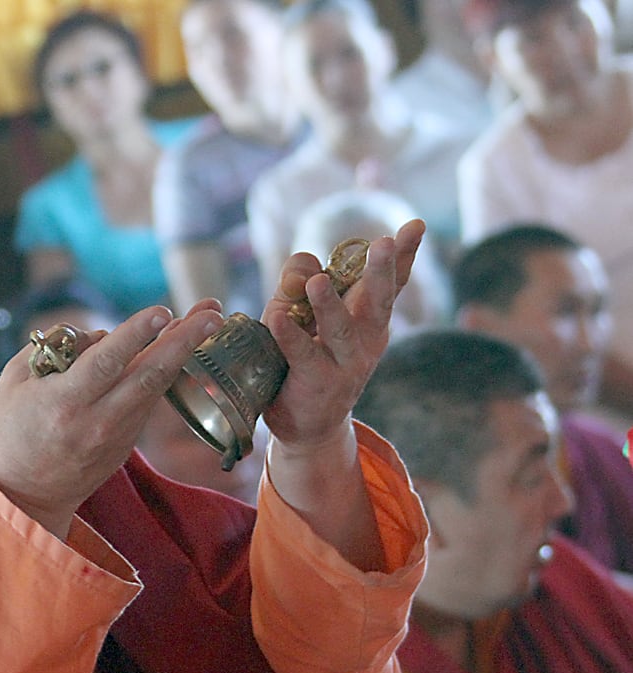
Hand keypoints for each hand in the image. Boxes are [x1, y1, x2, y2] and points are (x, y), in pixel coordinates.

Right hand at [0, 299, 223, 537]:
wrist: (22, 495)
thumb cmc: (11, 430)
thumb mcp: (13, 382)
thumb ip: (52, 350)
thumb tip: (101, 335)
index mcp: (64, 404)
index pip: (106, 363)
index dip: (136, 335)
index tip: (162, 311)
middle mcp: (97, 422)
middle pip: (148, 376)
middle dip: (184, 340)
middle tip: (214, 312)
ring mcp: (116, 437)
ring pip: (155, 387)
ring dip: (182, 351)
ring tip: (205, 319)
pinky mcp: (126, 445)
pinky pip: (146, 401)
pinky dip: (161, 372)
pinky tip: (173, 347)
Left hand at [261, 219, 424, 450]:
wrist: (308, 424)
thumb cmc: (307, 358)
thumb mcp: (303, 314)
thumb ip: (298, 283)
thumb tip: (302, 263)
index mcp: (369, 318)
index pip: (390, 282)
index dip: (404, 255)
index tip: (416, 225)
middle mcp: (366, 338)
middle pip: (376, 301)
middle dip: (381, 271)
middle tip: (385, 243)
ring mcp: (345, 362)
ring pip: (340, 329)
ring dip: (329, 305)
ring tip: (317, 282)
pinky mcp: (317, 381)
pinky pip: (302, 354)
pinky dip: (290, 336)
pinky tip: (279, 319)